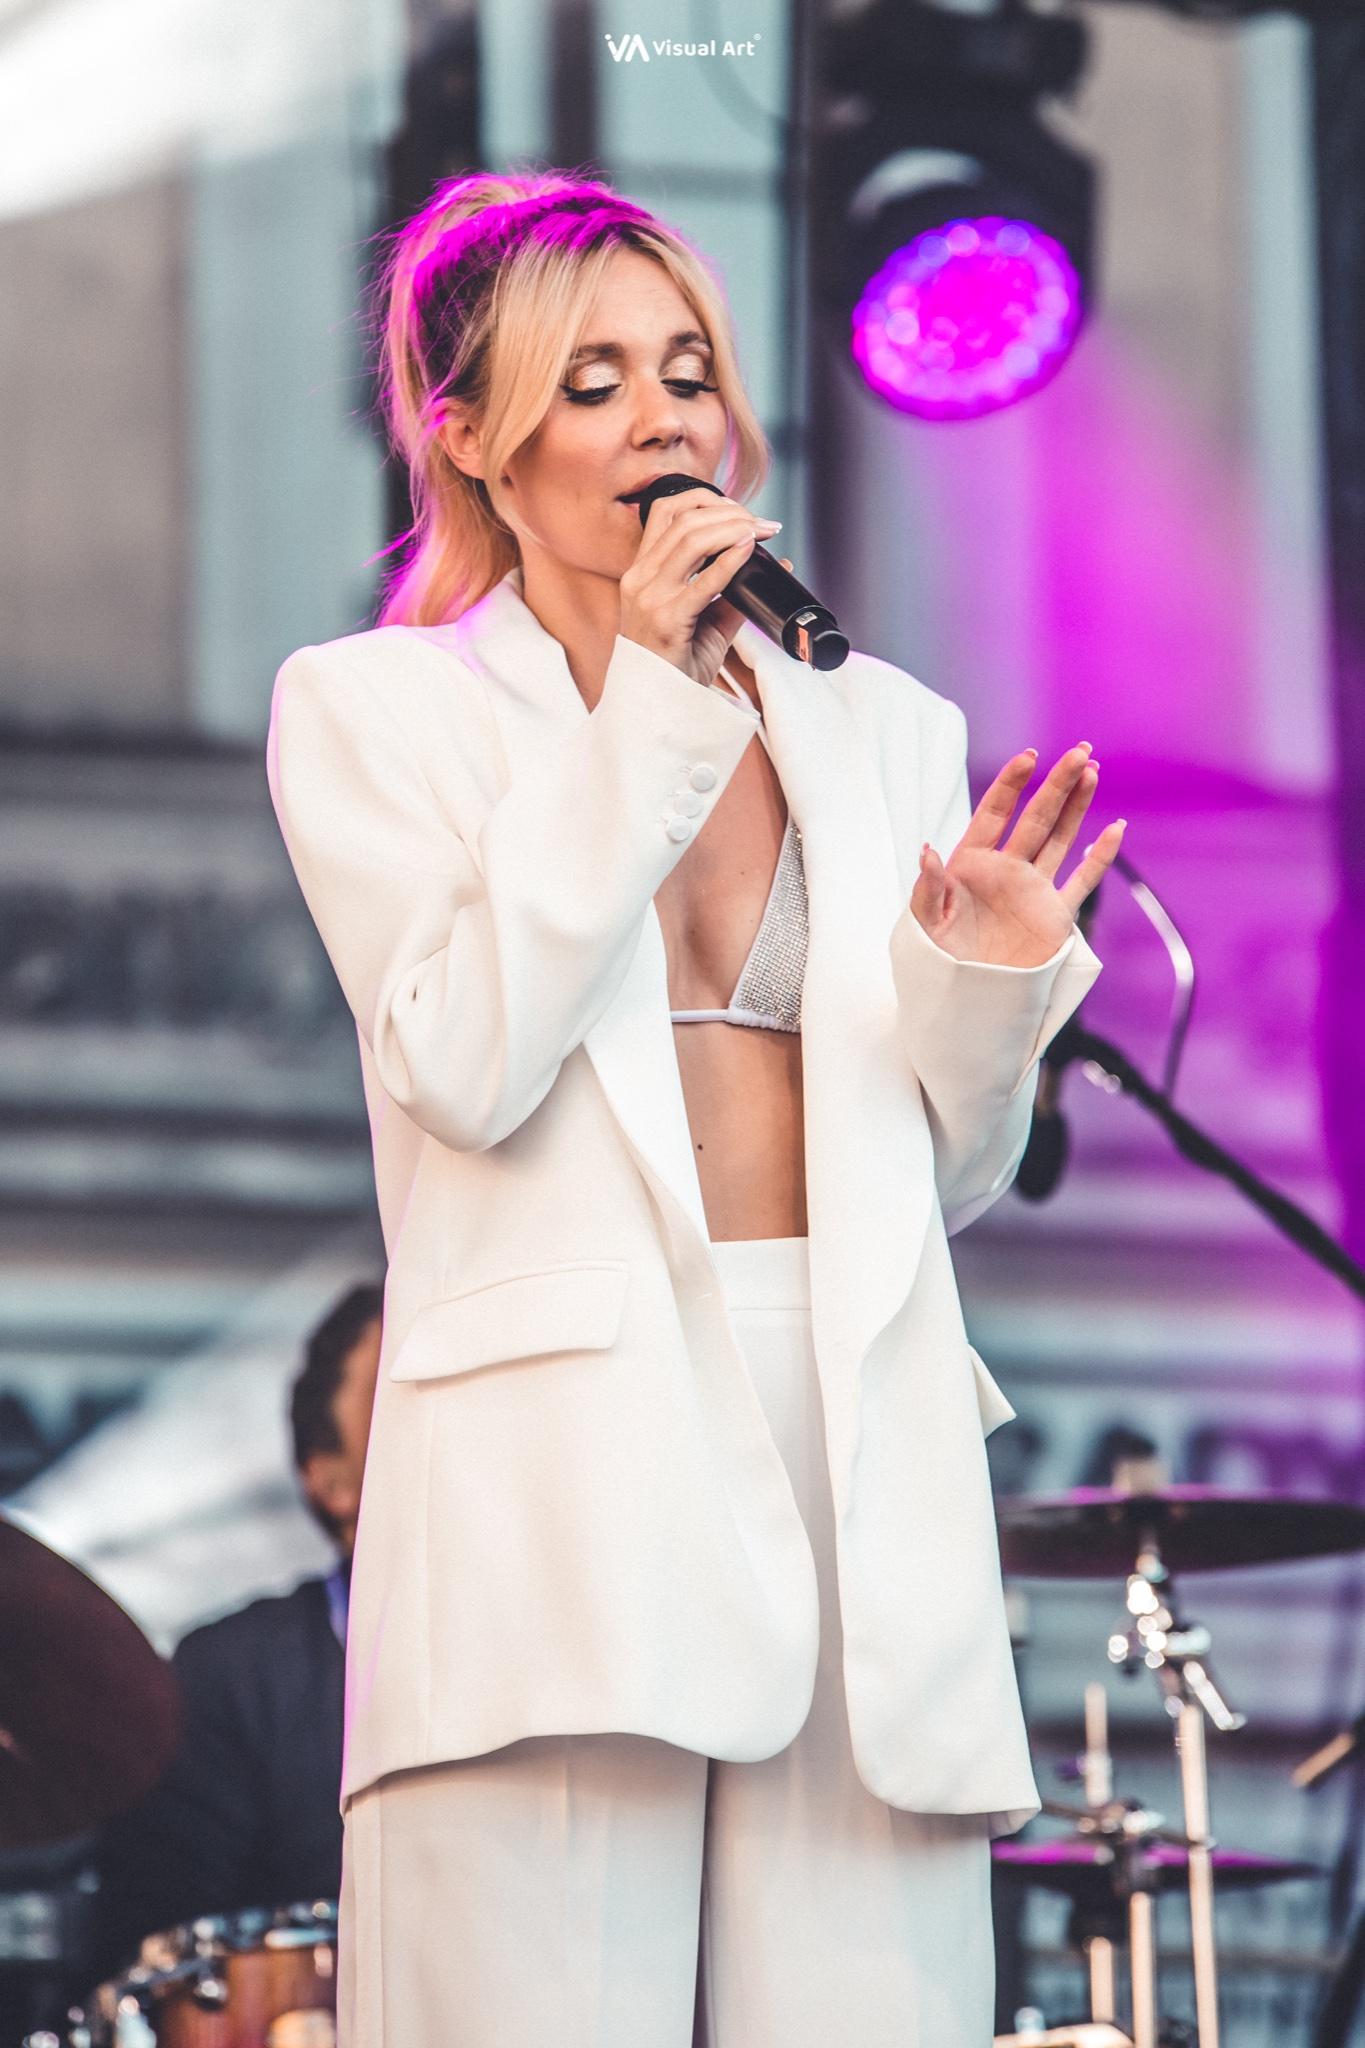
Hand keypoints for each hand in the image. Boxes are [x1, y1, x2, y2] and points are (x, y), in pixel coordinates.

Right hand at [617, 486, 782, 686]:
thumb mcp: (704, 619)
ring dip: (734, 528)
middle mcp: (640, 579)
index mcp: (641, 571)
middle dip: (730, 512)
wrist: (662, 704)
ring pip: (691, 539)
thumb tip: (775, 563)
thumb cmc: (679, 662)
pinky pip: (703, 581)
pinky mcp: (666, 620)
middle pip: (684, 519)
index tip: (740, 510)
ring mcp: (649, 598)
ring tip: (762, 532)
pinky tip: (750, 549)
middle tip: (763, 523)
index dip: (705, 499)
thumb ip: (731, 590)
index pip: (666, 511)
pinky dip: (730, 560)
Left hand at [911, 743, 1125, 967]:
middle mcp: (1005, 870)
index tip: (1029, 756)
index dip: (1010, 785)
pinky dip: (1100, 857)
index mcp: (971, 864)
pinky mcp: (1054, 917)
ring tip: (1092, 771)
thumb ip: (928, 886)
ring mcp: (1032, 890)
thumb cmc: (937, 960)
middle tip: (1080, 752)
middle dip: (1056, 784)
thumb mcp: (924, 923)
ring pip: (1059, 839)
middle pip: (1035, 818)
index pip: (993, 814)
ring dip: (1076, 807)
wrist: (965, 1001)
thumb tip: (927, 851)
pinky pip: (1083, 881)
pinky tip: (1116, 828)